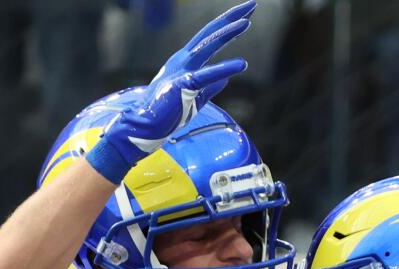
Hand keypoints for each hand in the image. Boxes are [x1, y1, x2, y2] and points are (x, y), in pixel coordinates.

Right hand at [86, 3, 252, 185]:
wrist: (145, 127)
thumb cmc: (166, 114)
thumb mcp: (194, 97)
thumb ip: (210, 87)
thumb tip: (226, 80)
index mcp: (186, 61)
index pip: (210, 37)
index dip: (229, 25)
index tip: (247, 16)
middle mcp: (184, 59)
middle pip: (211, 32)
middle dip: (232, 17)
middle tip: (252, 4)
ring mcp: (183, 70)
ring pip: (208, 45)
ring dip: (228, 32)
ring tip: (248, 22)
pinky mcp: (184, 85)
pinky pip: (208, 75)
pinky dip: (225, 68)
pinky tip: (241, 64)